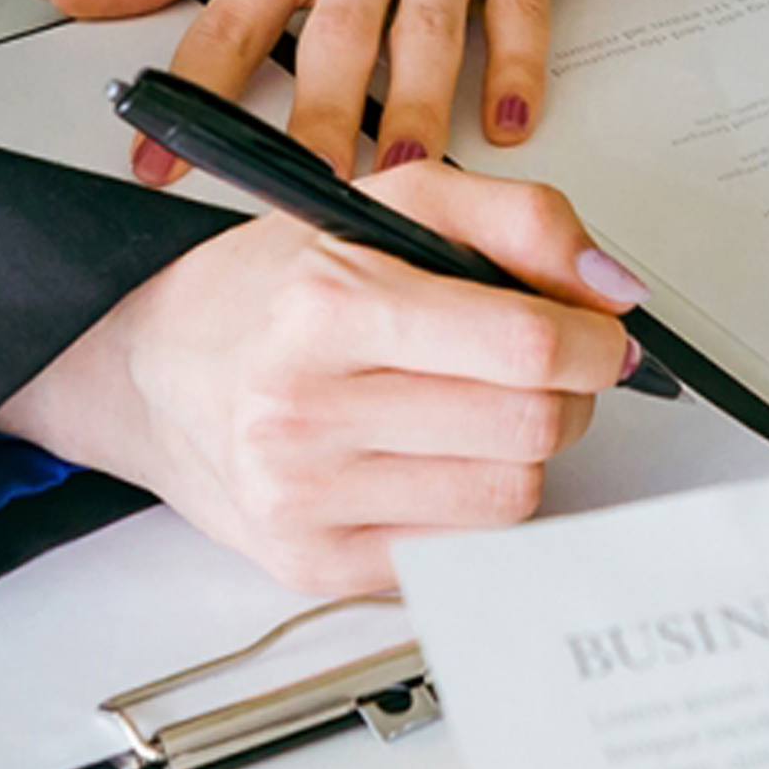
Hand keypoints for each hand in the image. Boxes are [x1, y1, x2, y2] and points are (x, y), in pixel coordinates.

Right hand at [0, 163, 642, 594]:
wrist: (154, 368)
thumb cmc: (276, 287)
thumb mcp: (393, 204)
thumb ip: (522, 221)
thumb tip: (614, 289)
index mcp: (330, 307)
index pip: (526, 347)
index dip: (595, 340)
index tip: (600, 333)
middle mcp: (304, 410)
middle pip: (530, 427)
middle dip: (570, 393)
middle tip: (546, 368)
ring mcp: (303, 499)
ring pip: (509, 496)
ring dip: (528, 451)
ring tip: (486, 408)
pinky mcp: (311, 563)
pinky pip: (460, 548)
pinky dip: (474, 501)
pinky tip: (438, 456)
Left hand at [53, 0, 606, 173]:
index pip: (226, 22)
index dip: (190, 100)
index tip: (160, 163)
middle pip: (336, 45)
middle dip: (320, 128)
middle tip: (306, 200)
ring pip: (429, 34)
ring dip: (418, 111)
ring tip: (405, 176)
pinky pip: (521, 6)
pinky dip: (519, 64)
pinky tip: (510, 116)